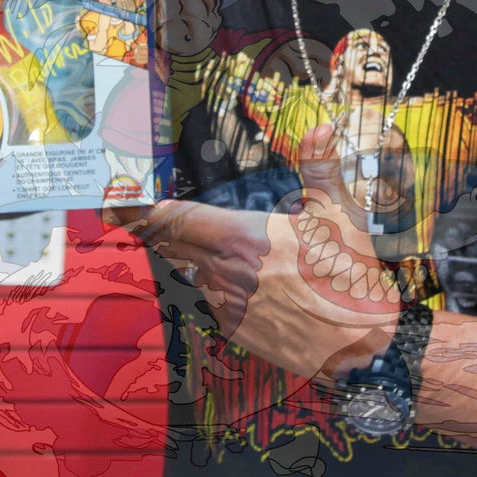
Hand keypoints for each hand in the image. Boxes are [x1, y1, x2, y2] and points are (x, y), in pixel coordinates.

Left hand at [110, 193, 398, 381]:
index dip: (141, 208)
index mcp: (243, 238)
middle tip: (122, 214)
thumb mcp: (341, 214)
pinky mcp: (237, 332)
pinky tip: (216, 278)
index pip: (177, 218)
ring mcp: (227, 306)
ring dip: (178, 257)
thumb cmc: (353, 277)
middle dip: (151, 228)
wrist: (365, 349)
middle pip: (172, 245)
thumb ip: (321, 167)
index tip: (112, 201)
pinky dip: (203, 284)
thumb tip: (321, 127)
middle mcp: (226, 273)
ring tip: (166, 242)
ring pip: (187, 272)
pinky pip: (206, 300)